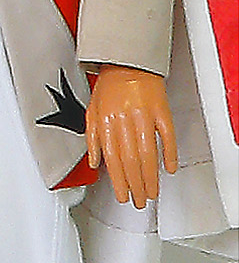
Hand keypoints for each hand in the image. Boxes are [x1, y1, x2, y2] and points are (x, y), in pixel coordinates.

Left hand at [87, 65, 175, 209]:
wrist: (127, 61)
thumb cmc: (109, 86)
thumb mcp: (91, 110)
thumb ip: (92, 138)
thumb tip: (94, 163)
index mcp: (105, 121)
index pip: (112, 158)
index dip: (118, 180)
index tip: (123, 195)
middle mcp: (123, 120)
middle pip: (130, 160)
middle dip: (134, 184)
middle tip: (139, 201)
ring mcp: (143, 116)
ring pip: (147, 153)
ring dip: (150, 176)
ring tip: (151, 192)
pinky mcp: (161, 111)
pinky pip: (166, 136)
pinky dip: (169, 154)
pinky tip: (169, 168)